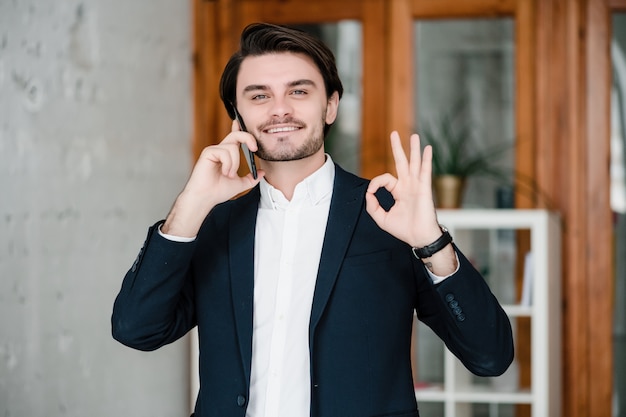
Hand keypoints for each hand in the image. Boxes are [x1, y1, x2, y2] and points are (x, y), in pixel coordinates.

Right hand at [162, 120, 263, 236]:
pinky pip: (225, 152)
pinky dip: (228, 164)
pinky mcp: (208, 152)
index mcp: (227, 155)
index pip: (236, 138)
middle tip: (254, 149)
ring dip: (235, 163)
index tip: (249, 130)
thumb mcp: (240, 184)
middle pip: (236, 135)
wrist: (206, 198)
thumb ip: (251, 178)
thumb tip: (262, 172)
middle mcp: (220, 150)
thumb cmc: (218, 191)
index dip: (242, 129)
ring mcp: (214, 150)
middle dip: (248, 138)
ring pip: (233, 147)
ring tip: (229, 175)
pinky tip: (224, 173)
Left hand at [365, 131, 441, 247]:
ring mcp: (416, 186)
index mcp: (398, 192)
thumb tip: (368, 193)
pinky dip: (427, 159)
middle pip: (401, 162)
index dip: (375, 183)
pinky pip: (425, 171)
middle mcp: (408, 186)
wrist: (419, 238)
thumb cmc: (404, 230)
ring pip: (414, 163)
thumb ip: (372, 206)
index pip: (385, 179)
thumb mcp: (381, 218)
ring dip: (414, 149)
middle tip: (394, 133)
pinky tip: (428, 148)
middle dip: (397, 147)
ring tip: (414, 135)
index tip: (371, 192)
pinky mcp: (424, 189)